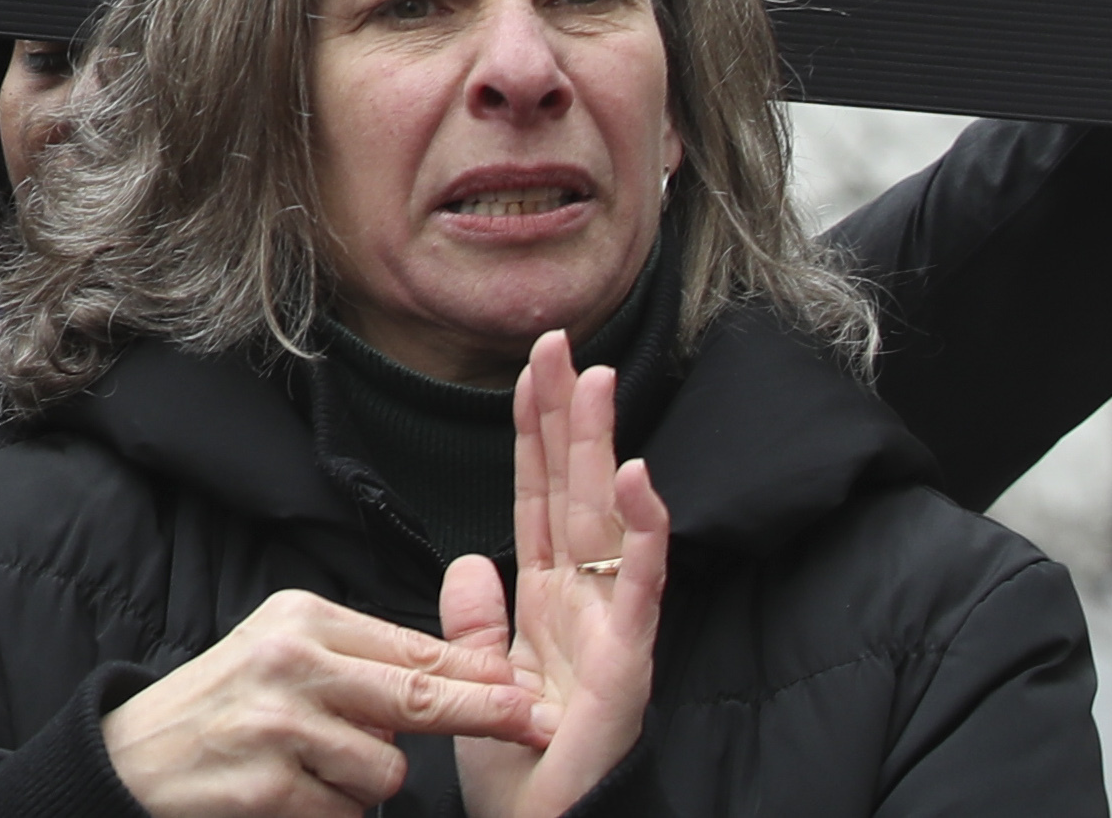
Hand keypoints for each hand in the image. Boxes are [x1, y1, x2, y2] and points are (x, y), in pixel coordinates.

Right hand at [97, 584, 547, 814]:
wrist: (134, 758)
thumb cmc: (223, 706)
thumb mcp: (283, 654)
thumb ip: (360, 659)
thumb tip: (465, 676)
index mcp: (301, 619)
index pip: (411, 650)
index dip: (478, 676)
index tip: (527, 691)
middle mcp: (291, 662)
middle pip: (418, 698)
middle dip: (484, 715)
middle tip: (535, 724)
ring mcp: (279, 725)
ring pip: (387, 772)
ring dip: (366, 785)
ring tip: (313, 769)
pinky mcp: (269, 787)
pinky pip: (347, 814)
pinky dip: (331, 814)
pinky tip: (290, 794)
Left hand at [447, 336, 663, 817]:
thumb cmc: (517, 770)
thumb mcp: (479, 680)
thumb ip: (476, 620)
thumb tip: (467, 561)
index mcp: (546, 601)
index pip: (539, 497)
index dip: (536, 432)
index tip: (533, 366)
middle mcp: (584, 603)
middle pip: (574, 491)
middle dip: (568, 416)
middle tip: (560, 342)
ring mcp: (612, 628)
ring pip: (609, 522)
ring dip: (603, 449)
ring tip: (597, 381)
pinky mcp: (631, 663)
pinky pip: (641, 587)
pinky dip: (643, 532)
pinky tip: (637, 479)